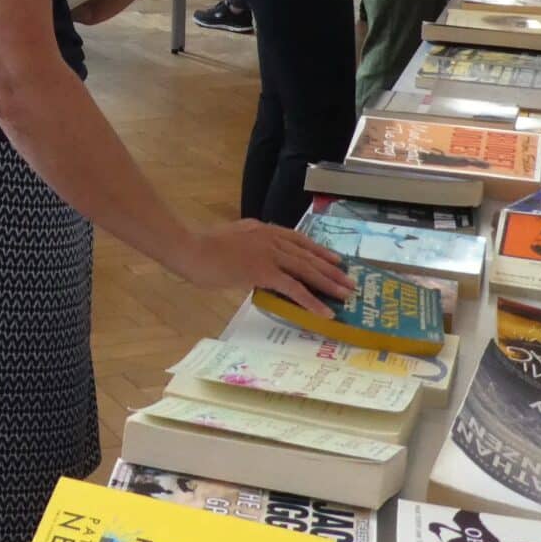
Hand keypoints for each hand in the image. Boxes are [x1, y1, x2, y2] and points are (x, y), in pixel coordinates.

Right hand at [182, 220, 354, 313]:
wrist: (191, 249)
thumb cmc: (201, 247)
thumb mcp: (230, 241)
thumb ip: (246, 247)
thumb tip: (255, 262)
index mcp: (261, 229)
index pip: (297, 239)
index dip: (318, 250)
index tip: (334, 258)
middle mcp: (270, 238)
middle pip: (307, 254)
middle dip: (331, 268)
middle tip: (349, 280)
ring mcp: (269, 253)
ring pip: (306, 269)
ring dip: (329, 283)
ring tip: (346, 294)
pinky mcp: (264, 271)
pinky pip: (294, 288)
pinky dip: (312, 301)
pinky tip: (325, 312)